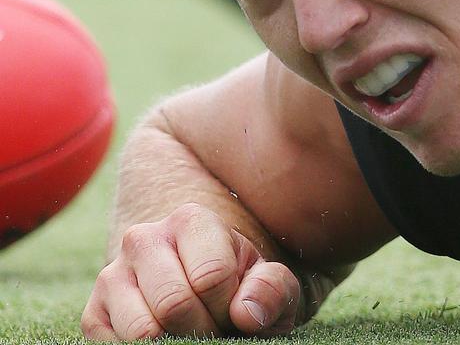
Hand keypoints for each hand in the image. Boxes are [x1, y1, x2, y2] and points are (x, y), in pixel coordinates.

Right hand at [81, 203, 300, 340]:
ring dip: (176, 344)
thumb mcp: (271, 284)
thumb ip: (273, 289)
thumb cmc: (244, 288)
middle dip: (204, 330)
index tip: (236, 308)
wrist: (209, 296)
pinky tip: (166, 337)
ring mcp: (112, 275)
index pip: (211, 277)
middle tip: (216, 328)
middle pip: (174, 304)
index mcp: (190, 220)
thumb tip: (246, 312)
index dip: (230, 307)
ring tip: (192, 331)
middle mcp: (143, 239)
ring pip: (143, 330)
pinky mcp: (93, 313)